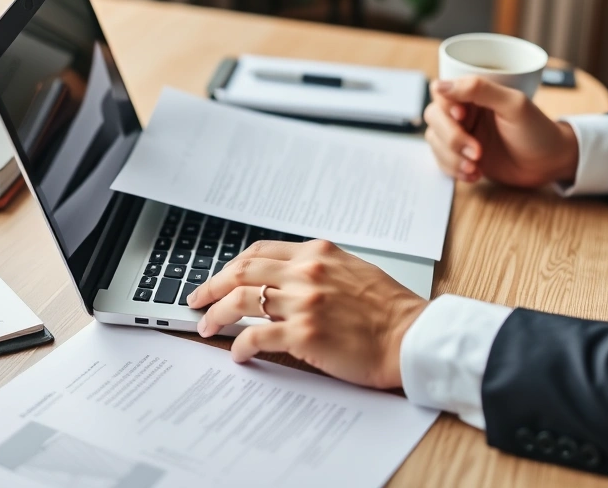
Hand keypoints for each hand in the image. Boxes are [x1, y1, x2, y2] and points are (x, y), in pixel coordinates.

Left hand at [187, 240, 427, 388]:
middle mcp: (307, 272)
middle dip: (210, 286)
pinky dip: (240, 345)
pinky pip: (256, 336)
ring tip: (207, 327)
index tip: (217, 279)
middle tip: (196, 301)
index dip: (230, 267)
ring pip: (240, 300)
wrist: (411, 336)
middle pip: (240, 271)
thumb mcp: (353, 270)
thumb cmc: (389, 310)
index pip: (259, 252)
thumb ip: (319, 269)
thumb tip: (286, 279)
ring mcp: (304, 302)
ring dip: (216, 314)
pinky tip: (238, 354)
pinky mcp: (304, 333)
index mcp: (318, 253)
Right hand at [423, 76, 578, 187]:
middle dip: (452, 139)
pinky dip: (454, 170)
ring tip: (475, 167)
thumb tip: (441, 85)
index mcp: (475, 93)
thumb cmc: (537, 131)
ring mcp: (462, 135)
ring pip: (435, 142)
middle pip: (433, 118)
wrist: (550, 164)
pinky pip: (441, 162)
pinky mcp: (461, 156)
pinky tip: (475, 174)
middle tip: (477, 153)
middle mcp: (464, 112)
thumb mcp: (513, 105)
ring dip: (452, 158)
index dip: (446, 107)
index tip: (464, 117)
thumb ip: (479, 90)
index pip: (441, 92)